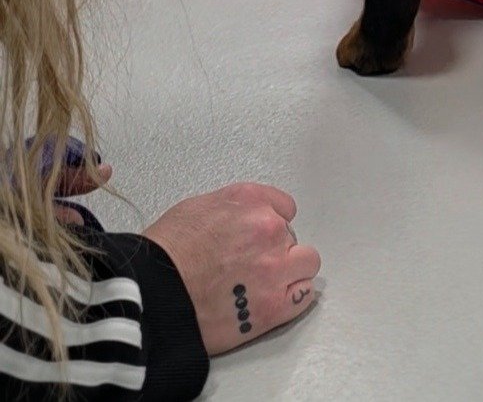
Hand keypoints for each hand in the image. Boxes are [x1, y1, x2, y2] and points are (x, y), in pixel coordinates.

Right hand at [143, 183, 319, 355]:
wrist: (151, 296)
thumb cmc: (163, 256)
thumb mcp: (197, 208)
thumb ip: (233, 209)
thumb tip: (244, 220)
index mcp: (250, 201)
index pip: (285, 208)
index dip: (271, 224)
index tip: (261, 237)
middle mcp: (268, 228)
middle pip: (292, 237)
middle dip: (276, 250)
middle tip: (251, 265)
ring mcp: (274, 267)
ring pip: (307, 263)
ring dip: (290, 272)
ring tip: (265, 284)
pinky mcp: (272, 306)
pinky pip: (304, 296)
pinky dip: (293, 298)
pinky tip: (274, 300)